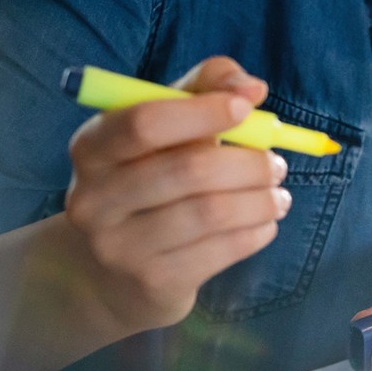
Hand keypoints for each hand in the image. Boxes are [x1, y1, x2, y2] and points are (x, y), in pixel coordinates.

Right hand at [65, 56, 290, 334]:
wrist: (110, 272)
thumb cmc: (151, 175)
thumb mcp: (168, 122)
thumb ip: (207, 87)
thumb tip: (253, 87)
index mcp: (93, 147)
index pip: (145, 123)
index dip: (204, 111)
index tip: (248, 106)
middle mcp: (93, 198)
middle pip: (189, 169)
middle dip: (249, 162)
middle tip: (277, 163)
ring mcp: (118, 247)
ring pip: (211, 212)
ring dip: (261, 199)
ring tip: (278, 194)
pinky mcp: (150, 283)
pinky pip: (221, 250)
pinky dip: (257, 231)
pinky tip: (266, 221)